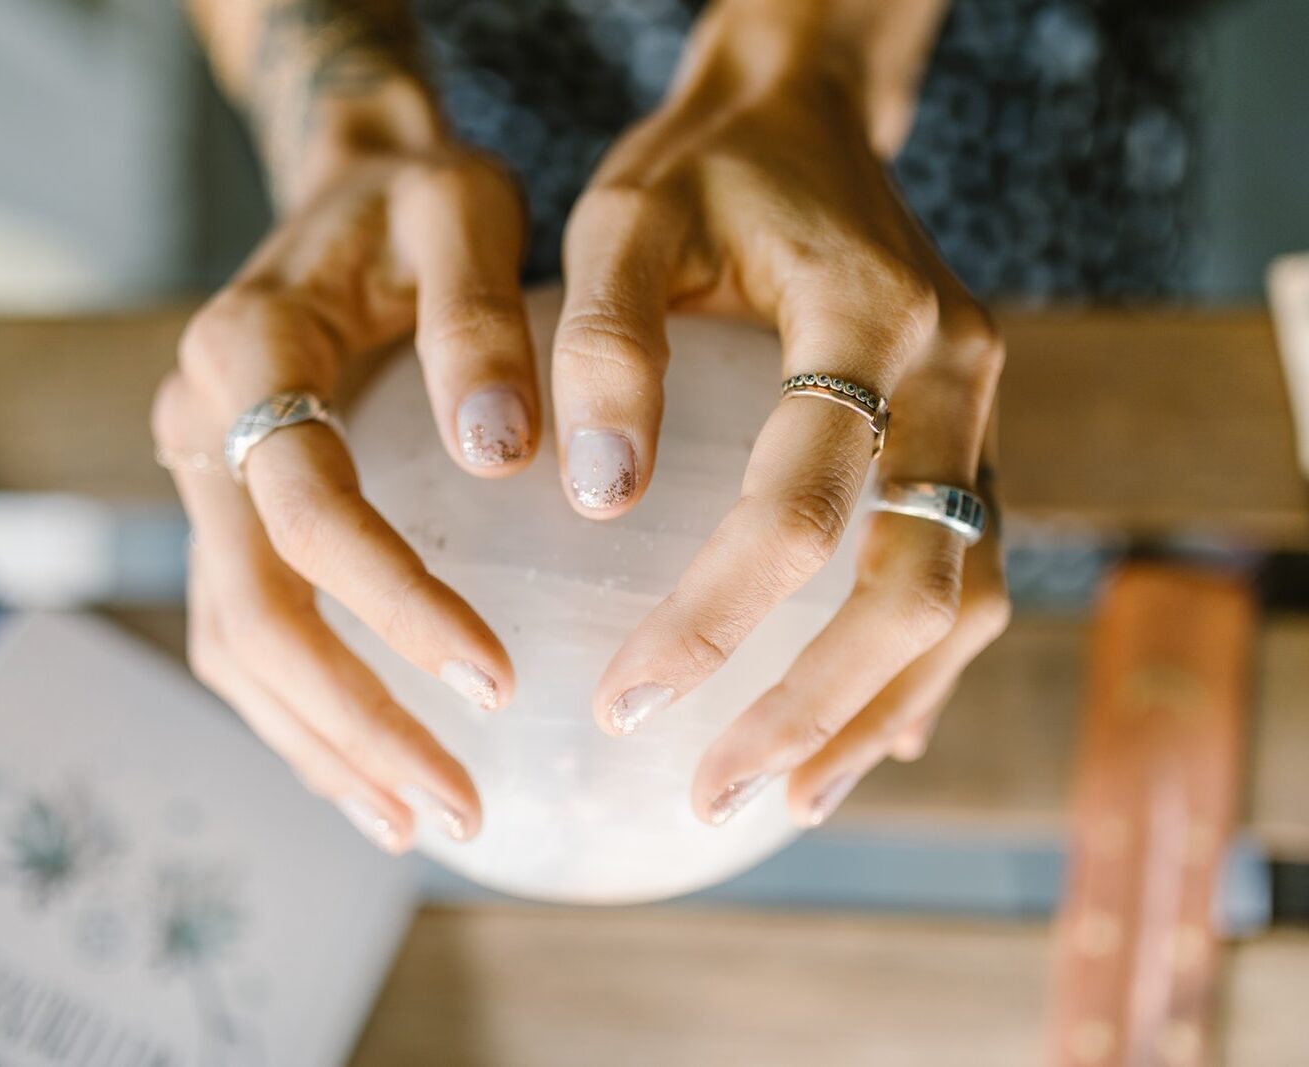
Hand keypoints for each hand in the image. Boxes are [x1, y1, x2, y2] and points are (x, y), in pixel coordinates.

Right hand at [152, 132, 537, 852]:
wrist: (352, 184)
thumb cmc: (418, 199)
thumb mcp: (463, 212)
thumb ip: (478, 318)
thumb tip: (503, 456)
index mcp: (248, 350)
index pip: (305, 510)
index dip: (393, 605)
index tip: (499, 681)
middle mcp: (200, 423)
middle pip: (254, 608)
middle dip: (357, 721)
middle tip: (464, 807)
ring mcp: (201, 474)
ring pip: (235, 644)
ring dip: (326, 746)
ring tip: (422, 822)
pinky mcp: (228, 510)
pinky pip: (244, 634)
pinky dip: (304, 718)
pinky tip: (373, 777)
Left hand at [555, 3, 1008, 825]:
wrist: (811, 114)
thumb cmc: (707, 166)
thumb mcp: (624, 216)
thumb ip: (607, 345)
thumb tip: (599, 501)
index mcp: (875, 316)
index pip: (802, 508)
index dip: (715, 620)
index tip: (624, 705)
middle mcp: (958, 375)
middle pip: (918, 584)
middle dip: (815, 710)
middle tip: (713, 795)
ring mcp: (982, 412)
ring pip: (964, 596)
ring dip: (877, 709)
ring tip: (785, 797)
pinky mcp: (970, 437)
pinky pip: (963, 569)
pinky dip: (913, 665)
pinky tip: (858, 736)